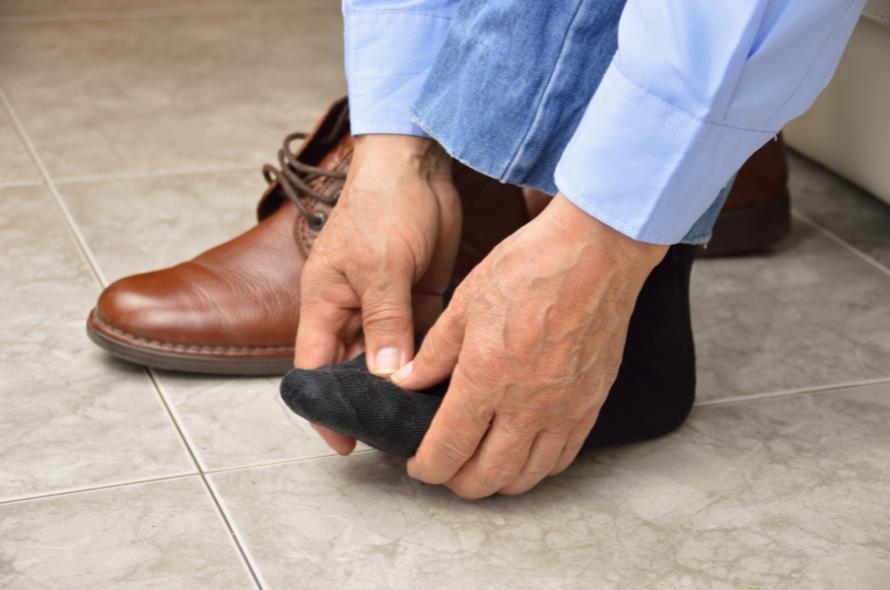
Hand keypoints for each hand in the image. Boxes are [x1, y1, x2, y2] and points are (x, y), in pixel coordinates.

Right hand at [294, 134, 460, 454]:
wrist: (418, 167)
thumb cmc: (382, 207)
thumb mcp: (379, 267)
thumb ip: (384, 322)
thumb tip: (388, 376)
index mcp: (324, 304)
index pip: (313, 368)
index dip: (324, 407)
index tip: (345, 444)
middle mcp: (352, 311)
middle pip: (354, 370)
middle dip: (371, 402)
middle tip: (399, 438)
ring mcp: (386, 307)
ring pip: (391, 359)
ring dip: (404, 385)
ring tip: (427, 419)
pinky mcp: (418, 299)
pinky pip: (420, 340)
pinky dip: (429, 361)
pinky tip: (446, 385)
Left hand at [392, 195, 667, 497]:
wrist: (596, 253)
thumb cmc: (530, 268)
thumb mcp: (465, 303)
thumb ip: (434, 353)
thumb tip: (406, 383)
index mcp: (486, 378)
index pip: (447, 450)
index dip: (425, 467)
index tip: (416, 462)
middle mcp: (527, 405)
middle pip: (485, 477)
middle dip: (456, 481)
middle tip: (445, 465)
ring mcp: (564, 409)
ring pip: (526, 477)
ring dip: (497, 481)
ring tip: (480, 464)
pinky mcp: (591, 404)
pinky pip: (562, 458)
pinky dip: (537, 467)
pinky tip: (523, 452)